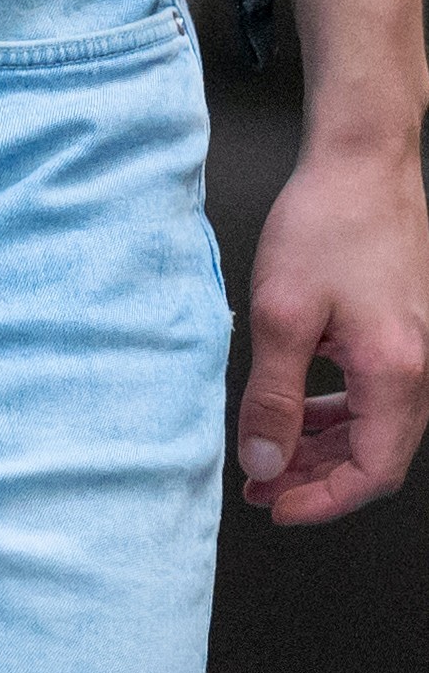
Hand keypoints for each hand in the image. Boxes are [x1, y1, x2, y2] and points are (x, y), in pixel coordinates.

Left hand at [239, 131, 428, 524]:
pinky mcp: (404, 334)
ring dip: (323, 445)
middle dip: (316, 478)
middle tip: (261, 486)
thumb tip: (264, 461)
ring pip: (374, 426)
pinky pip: (373, 393)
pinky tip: (300, 406)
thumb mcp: (281, 314)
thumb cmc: (328, 225)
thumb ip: (273, 395)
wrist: (363, 165)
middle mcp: (419, 372)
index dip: (323, 500)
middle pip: (375, 456)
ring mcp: (417, 354)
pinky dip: (337, 411)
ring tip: (269, 452)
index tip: (275, 507)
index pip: (371, 473)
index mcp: (396, 375)